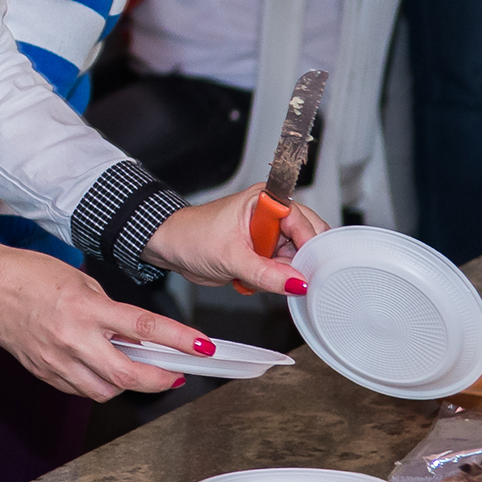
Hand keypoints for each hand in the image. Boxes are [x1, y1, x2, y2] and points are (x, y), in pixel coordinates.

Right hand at [0, 251, 214, 401]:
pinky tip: (99, 369)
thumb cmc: (28, 275)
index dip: (179, 340)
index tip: (202, 347)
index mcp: (85, 308)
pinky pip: (79, 389)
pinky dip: (96, 383)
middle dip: (159, 380)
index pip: (144, 329)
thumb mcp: (81, 282)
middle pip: (128, 374)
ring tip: (133, 371)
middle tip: (174, 375)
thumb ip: (110, 310)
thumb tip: (135, 334)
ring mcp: (56, 360)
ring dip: (126, 384)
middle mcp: (72, 338)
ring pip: (105, 391)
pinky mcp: (43, 372)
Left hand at [143, 186, 328, 292]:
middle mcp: (272, 213)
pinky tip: (249, 278)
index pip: (303, 220)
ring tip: (252, 274)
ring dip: (281, 274)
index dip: (309, 244)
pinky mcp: (265, 252)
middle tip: (281, 276)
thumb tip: (296, 282)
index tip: (311, 267)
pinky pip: (283, 270)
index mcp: (265, 199)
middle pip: (307, 240)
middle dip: (295, 262)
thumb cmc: (191, 235)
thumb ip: (265, 273)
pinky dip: (272, 279)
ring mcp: (270, 234)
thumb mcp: (230, 257)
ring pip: (296, 259)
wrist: (171, 247)